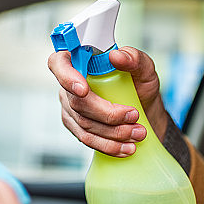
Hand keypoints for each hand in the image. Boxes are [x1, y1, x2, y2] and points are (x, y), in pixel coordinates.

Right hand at [47, 46, 167, 156]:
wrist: (143, 109)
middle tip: (134, 116)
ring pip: (83, 124)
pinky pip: (86, 139)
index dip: (67, 77)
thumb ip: (134, 58)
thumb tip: (116, 56)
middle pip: (77, 102)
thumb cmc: (139, 85)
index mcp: (80, 61)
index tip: (84, 90)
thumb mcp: (144, 68)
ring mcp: (70, 106)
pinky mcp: (75, 125)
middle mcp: (70, 83)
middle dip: (107, 114)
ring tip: (138, 133)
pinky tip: (126, 147)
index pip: (59, 63)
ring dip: (112, 133)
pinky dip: (108, 145)